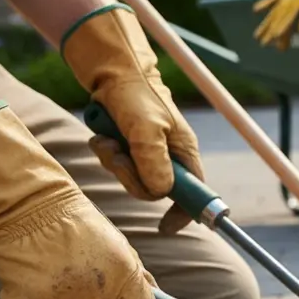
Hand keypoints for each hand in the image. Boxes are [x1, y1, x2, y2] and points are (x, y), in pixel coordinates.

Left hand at [61, 4, 203, 233]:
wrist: (112, 71)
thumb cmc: (135, 94)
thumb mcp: (145, 128)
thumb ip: (154, 161)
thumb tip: (162, 193)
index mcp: (184, 153)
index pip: (193, 193)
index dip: (184, 213)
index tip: (166, 227)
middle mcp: (169, 156)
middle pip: (153, 190)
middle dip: (131, 176)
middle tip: (118, 155)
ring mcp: (148, 153)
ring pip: (131, 179)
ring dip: (115, 162)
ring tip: (109, 138)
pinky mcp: (129, 149)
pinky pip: (117, 166)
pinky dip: (106, 153)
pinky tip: (104, 135)